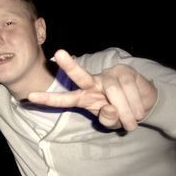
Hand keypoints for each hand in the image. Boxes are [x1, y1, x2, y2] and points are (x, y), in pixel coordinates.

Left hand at [27, 49, 157, 130]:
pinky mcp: (125, 71)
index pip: (64, 99)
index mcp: (83, 97)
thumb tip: (109, 108)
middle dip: (70, 65)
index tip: (30, 96)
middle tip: (59, 53)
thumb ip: (108, 119)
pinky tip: (139, 112)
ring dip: (127, 112)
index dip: (48, 99)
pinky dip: (135, 105)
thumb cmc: (122, 113)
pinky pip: (129, 90)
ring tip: (133, 121)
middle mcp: (92, 84)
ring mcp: (108, 76)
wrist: (145, 104)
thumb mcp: (114, 122)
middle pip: (80, 75)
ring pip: (114, 94)